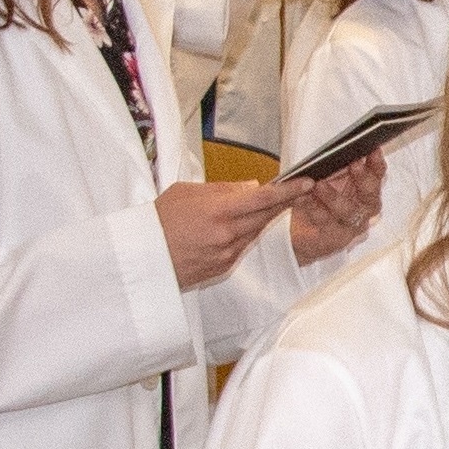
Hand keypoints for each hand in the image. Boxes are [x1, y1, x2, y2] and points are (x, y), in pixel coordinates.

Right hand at [154, 177, 309, 287]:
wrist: (142, 258)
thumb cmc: (158, 220)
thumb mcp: (186, 192)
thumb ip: (223, 189)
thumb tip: (251, 187)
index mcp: (218, 211)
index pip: (263, 199)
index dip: (288, 190)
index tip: (306, 182)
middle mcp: (227, 234)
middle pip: (265, 216)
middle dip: (283, 202)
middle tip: (298, 190)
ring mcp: (226, 253)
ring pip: (255, 231)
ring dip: (263, 218)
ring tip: (267, 204)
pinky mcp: (223, 267)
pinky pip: (243, 246)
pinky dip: (246, 234)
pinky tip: (240, 226)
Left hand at [282, 152, 381, 260]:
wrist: (304, 232)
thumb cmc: (320, 202)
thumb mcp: (330, 179)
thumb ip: (339, 167)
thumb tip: (341, 149)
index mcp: (367, 190)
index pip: (378, 175)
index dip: (377, 163)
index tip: (372, 150)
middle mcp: (364, 208)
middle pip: (371, 195)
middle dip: (363, 179)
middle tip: (353, 165)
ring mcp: (351, 225)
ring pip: (348, 211)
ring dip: (334, 197)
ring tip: (319, 185)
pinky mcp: (335, 238)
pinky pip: (324, 222)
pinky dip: (312, 208)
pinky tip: (302, 198)